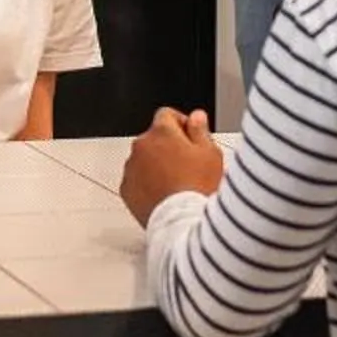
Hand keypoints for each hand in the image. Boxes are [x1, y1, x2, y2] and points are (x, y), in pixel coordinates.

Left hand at [122, 109, 223, 225]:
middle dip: (168, 147)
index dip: (180, 124)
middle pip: (154, 138)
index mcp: (161, 132)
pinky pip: (136, 180)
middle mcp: (141, 146)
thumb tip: (196, 117)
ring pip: (143, 159)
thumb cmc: (198, 188)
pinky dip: (146, 184)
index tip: (189, 136)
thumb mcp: (210, 153)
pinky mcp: (126, 189)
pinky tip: (164, 194)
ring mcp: (131, 168)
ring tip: (177, 183)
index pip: (166, 115)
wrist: (182, 220)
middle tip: (188, 164)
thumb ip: (200, 130)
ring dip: (156, 165)